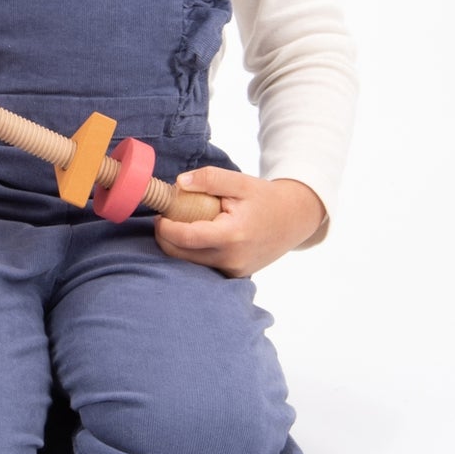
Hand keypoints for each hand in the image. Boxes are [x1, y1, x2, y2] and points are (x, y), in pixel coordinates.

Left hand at [154, 168, 324, 278]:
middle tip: (164, 218)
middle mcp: (233, 258)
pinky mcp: (236, 275)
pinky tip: (198, 235)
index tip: (159, 215)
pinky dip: (195, 252)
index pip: (188, 237)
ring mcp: (235, 270)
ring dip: (179, 245)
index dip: (166, 228)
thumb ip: (209, 179)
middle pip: (183, 255)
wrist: (294, 219)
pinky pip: (205, 265)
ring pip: (191, 263)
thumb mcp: (240, 181)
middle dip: (166, 237)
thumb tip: (180, 183)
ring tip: (182, 223)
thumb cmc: (266, 198)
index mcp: (233, 235)